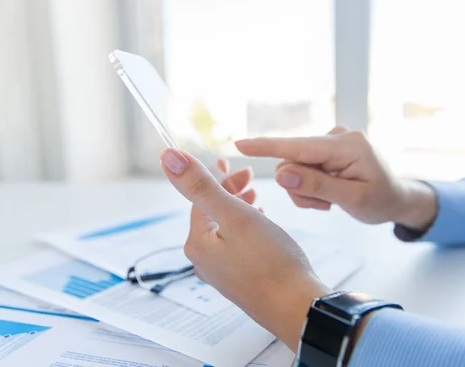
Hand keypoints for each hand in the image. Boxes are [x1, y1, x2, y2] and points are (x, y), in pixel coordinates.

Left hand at [159, 148, 330, 351]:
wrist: (297, 308)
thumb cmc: (270, 263)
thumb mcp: (235, 216)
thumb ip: (201, 186)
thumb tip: (167, 157)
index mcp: (198, 244)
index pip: (200, 198)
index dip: (218, 177)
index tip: (234, 163)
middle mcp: (205, 261)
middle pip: (211, 214)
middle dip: (229, 191)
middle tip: (249, 176)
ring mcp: (222, 274)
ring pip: (225, 230)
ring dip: (238, 208)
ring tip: (256, 197)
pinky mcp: (241, 281)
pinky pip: (236, 246)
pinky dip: (246, 228)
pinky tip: (261, 226)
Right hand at [235, 127, 436, 229]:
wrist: (397, 199)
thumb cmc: (381, 201)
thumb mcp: (352, 199)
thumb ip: (316, 186)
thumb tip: (281, 175)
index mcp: (347, 145)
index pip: (298, 146)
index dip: (266, 147)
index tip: (239, 144)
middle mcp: (337, 136)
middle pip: (293, 163)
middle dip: (301, 188)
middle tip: (325, 205)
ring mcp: (331, 142)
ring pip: (295, 169)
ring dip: (307, 190)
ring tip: (331, 201)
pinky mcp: (327, 149)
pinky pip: (303, 168)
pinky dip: (311, 186)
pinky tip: (330, 193)